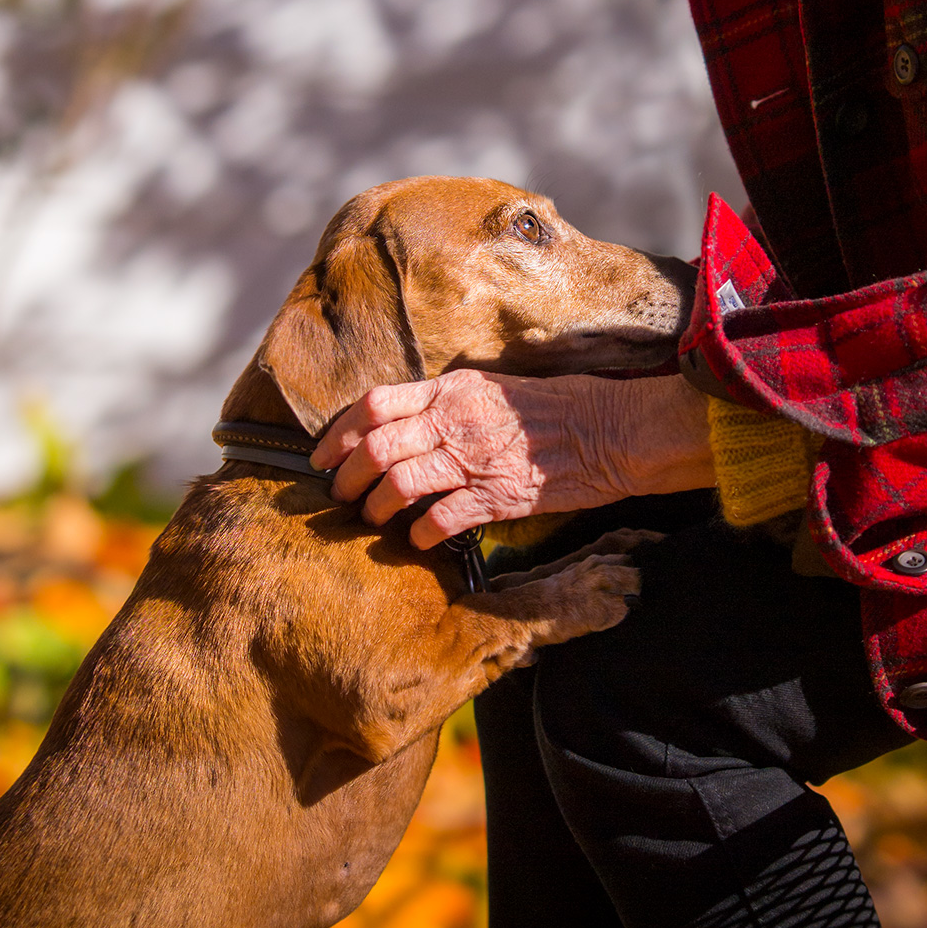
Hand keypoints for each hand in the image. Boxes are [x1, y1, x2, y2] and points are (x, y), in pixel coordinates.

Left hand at [310, 369, 712, 548]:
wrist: (606, 431)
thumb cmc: (551, 407)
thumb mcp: (489, 388)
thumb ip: (443, 402)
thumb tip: (399, 424)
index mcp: (449, 389)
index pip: (373, 404)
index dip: (337, 433)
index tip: (320, 455)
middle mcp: (453, 420)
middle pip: (376, 448)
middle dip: (345, 477)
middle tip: (337, 496)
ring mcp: (473, 459)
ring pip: (398, 485)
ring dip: (375, 508)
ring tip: (371, 520)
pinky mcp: (495, 497)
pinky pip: (440, 519)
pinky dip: (419, 534)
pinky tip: (417, 539)